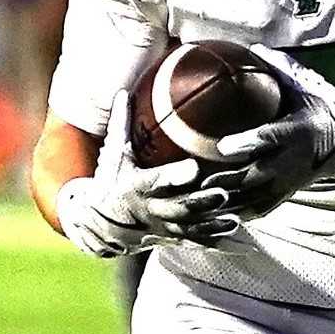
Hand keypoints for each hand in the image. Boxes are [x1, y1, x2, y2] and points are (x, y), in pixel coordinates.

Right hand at [57, 92, 239, 256]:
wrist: (98, 223)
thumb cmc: (110, 181)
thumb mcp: (113, 155)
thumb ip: (122, 124)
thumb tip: (122, 92)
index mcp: (136, 186)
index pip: (156, 180)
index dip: (174, 176)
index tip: (193, 168)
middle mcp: (150, 210)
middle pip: (178, 208)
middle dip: (199, 203)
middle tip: (223, 194)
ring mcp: (163, 227)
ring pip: (190, 228)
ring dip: (212, 225)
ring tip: (234, 220)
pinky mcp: (173, 238)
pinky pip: (195, 241)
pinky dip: (214, 240)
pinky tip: (236, 237)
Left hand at [208, 50, 334, 214]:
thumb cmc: (326, 108)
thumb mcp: (308, 86)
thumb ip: (280, 69)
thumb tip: (252, 47)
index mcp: (297, 130)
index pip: (268, 138)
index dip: (245, 144)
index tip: (221, 147)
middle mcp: (293, 159)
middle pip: (254, 175)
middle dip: (225, 180)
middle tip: (194, 179)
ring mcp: (291, 180)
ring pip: (254, 197)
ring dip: (227, 200)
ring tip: (197, 198)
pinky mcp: (289, 191)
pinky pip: (262, 208)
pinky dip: (240, 212)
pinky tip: (218, 214)